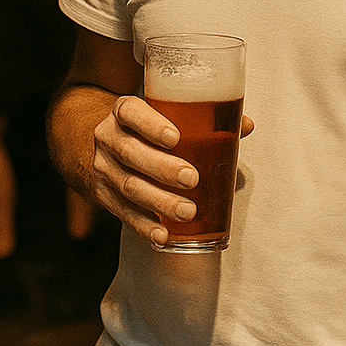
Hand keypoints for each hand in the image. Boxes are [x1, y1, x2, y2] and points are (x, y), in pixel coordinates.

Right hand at [92, 95, 253, 246]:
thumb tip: (246, 125)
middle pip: (131, 153)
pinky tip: (164, 234)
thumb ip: (202, 118)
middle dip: (162, 168)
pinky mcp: (104, 196)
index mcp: (124, 111)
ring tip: (188, 211)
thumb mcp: (165, 114)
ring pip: (129, 186)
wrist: (100, 145)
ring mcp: (103, 168)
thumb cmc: (147, 127)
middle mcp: (108, 138)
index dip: (151, 124)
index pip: (131, 113)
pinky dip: (145, 226)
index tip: (175, 138)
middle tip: (191, 178)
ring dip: (159, 201)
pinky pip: (123, 213)